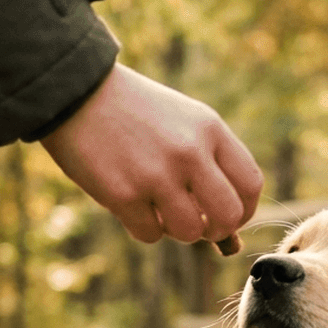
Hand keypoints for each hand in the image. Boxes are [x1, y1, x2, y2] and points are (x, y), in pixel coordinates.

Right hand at [41, 64, 262, 246]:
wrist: (77, 92)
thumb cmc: (135, 111)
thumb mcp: (184, 119)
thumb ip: (210, 159)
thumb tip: (229, 223)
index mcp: (210, 129)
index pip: (250, 184)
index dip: (244, 210)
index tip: (230, 217)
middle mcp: (189, 152)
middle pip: (229, 216)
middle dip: (218, 230)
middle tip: (200, 225)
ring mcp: (157, 175)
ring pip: (190, 232)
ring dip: (177, 230)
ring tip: (159, 209)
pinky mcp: (124, 195)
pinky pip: (150, 235)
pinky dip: (144, 228)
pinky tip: (132, 205)